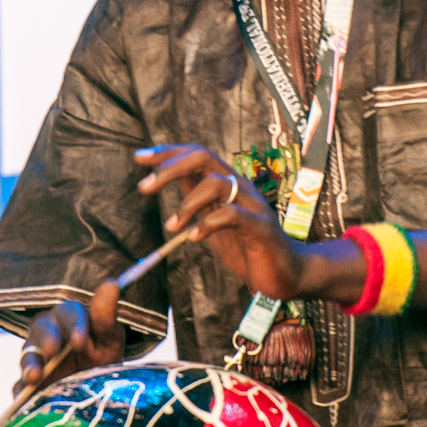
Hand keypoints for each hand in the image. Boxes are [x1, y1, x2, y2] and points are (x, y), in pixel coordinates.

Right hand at [15, 284, 124, 394]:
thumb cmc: (102, 356)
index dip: (75, 325)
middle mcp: (47, 333)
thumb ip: (106, 315)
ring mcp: (35, 358)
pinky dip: (21, 391)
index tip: (81, 342)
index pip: (69, 313)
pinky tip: (24, 396)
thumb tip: (111, 284)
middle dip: (48, 339)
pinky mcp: (28, 385)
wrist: (96, 390)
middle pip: (42, 329)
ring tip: (34, 377)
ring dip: (30, 364)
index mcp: (68, 318)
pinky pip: (19, 386)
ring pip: (28, 355)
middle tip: (53, 350)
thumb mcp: (109, 339)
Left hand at [134, 143, 308, 299]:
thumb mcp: (214, 224)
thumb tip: (169, 184)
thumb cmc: (249, 249)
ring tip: (172, 227)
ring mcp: (253, 204)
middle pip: (204, 157)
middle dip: (170, 167)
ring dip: (186, 203)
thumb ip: (196, 203)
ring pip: (216, 182)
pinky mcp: (261, 227)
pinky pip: (233, 215)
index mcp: (228, 184)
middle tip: (144, 186)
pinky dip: (208, 223)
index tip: (139, 157)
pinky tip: (193, 238)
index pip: (196, 154)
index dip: (167, 152)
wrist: (287, 274)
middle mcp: (241, 187)